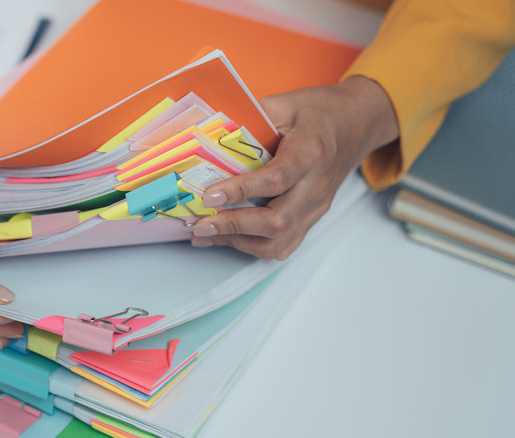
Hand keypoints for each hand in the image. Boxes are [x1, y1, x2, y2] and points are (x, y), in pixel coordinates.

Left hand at [191, 76, 398, 259]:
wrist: (357, 123)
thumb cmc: (319, 111)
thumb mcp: (287, 102)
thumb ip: (252, 117)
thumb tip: (210, 131)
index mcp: (310, 152)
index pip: (275, 180)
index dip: (240, 191)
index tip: (209, 196)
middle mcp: (316, 185)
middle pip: (277, 221)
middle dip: (233, 226)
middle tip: (200, 224)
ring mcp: (317, 206)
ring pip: (279, 241)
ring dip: (238, 242)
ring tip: (205, 235)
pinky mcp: (313, 217)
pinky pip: (285, 244)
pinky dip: (253, 246)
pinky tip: (228, 238)